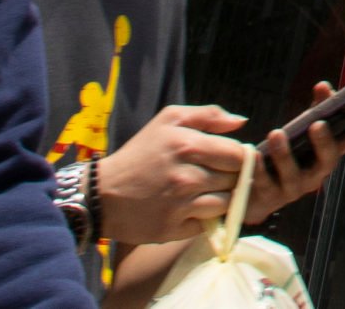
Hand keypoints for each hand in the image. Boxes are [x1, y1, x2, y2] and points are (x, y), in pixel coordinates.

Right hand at [98, 102, 255, 244]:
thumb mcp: (168, 121)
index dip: (237, 158)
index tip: (226, 161)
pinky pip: (207, 225)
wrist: (102, 194)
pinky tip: (190, 210)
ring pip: (226, 204)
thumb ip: (209, 115)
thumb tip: (241, 121)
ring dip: (221, 200)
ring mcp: (180, 205)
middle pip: (235, 180)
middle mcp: (186, 176)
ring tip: (202, 193)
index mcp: (188, 145)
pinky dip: (204, 218)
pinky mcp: (172, 229)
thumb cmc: (140, 153)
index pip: (238, 155)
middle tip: (213, 177)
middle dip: (230, 178)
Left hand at [247, 80, 344, 220]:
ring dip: (285, 154)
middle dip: (324, 142)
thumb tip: (323, 86)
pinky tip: (254, 152)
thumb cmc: (284, 153)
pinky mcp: (269, 198)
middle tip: (317, 124)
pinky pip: (265, 183)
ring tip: (276, 133)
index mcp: (326, 154)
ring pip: (293, 175)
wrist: (253, 192)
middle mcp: (316, 174)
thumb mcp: (300, 128)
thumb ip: (314, 108)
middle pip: (327, 161)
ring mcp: (293, 188)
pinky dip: (259, 168)